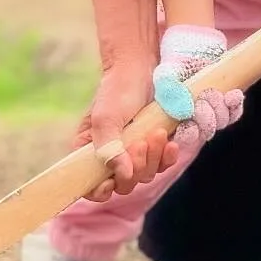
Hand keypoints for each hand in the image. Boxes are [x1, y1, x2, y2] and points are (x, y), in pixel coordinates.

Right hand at [74, 56, 178, 202]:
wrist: (141, 69)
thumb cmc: (117, 91)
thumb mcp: (106, 118)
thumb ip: (109, 148)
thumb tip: (123, 175)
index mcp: (90, 151)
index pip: (90, 185)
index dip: (99, 191)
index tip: (109, 182)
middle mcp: (111, 157)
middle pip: (123, 184)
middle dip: (135, 167)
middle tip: (140, 142)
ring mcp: (133, 154)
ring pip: (144, 175)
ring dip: (153, 158)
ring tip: (156, 133)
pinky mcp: (154, 147)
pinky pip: (162, 165)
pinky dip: (167, 157)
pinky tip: (171, 143)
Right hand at [152, 25, 245, 150]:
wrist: (189, 48)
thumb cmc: (172, 67)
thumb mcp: (164, 78)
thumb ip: (167, 92)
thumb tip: (179, 107)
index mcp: (176, 122)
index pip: (185, 137)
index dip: (189, 136)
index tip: (190, 126)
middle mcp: (195, 121)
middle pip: (206, 131)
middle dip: (206, 119)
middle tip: (201, 101)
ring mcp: (211, 112)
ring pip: (221, 122)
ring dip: (219, 109)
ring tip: (211, 92)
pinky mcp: (225, 103)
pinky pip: (234, 112)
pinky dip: (235, 105)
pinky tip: (233, 95)